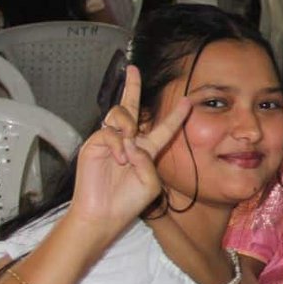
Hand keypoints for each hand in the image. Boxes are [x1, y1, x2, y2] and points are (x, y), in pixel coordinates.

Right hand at [67, 65, 192, 237]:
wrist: (104, 214)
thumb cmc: (128, 202)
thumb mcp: (150, 182)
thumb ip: (147, 160)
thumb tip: (130, 141)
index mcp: (146, 150)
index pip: (164, 128)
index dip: (176, 115)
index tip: (188, 101)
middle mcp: (128, 141)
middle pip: (131, 107)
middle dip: (132, 86)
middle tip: (133, 69)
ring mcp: (110, 141)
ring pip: (120, 114)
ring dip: (128, 126)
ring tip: (129, 145)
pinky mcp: (94, 144)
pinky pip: (108, 132)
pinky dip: (118, 143)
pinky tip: (119, 158)